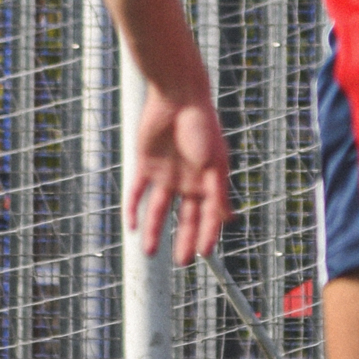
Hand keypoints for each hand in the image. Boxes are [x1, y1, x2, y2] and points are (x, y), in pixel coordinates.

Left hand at [127, 83, 230, 263]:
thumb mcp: (214, 164)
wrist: (177, 96)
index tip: (204, 253)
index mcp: (207, 180)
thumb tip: (227, 221)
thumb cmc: (201, 126)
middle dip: (184, 239)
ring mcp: (165, 174)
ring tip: (149, 252)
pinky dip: (133, 210)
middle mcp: (187, 181)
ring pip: (158, 210)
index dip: (207, 233)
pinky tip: (131, 227)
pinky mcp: (145, 166)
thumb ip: (218, 194)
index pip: (208, 214)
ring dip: (154, 230)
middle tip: (182, 262)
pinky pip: (137, 193)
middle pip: (185, 217)